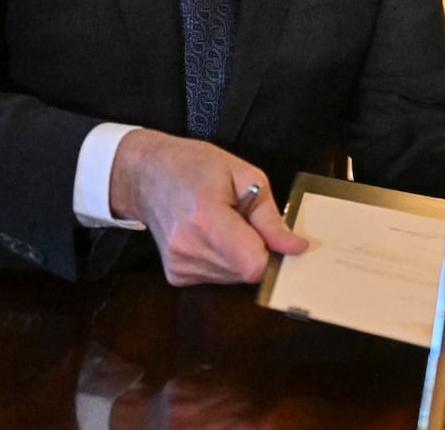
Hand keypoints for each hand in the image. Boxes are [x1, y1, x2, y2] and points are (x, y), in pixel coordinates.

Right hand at [109, 130, 307, 285]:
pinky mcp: (176, 276)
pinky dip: (224, 260)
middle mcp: (188, 249)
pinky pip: (217, 278)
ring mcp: (179, 266)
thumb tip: (296, 247)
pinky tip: (211, 237)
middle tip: (243, 220)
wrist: (147, 175)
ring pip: (234, 278)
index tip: (272, 234)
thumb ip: (270, 217)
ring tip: (224, 225)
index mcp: (206, 219)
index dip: (271, 253)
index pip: (253, 264)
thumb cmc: (195, 166)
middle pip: (246, 273)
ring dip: (240, 256)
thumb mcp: (243, 175)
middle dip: (256, 250)